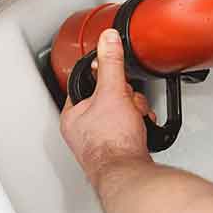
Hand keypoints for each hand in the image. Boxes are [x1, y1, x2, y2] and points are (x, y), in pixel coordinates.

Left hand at [60, 30, 154, 184]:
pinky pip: (128, 129)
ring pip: (120, 113)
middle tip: (128, 104)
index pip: (86, 84)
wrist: (129, 173)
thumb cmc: (112, 142)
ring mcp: (99, 142)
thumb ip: (110, 63)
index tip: (114, 79)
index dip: (104, 78)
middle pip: (107, 98)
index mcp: (72, 115)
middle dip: (125, 98)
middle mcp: (82, 131)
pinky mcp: (117, 151)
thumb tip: (108, 39)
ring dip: (134, 112)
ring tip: (135, 119)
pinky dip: (137, 126)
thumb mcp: (112, 92)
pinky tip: (139, 130)